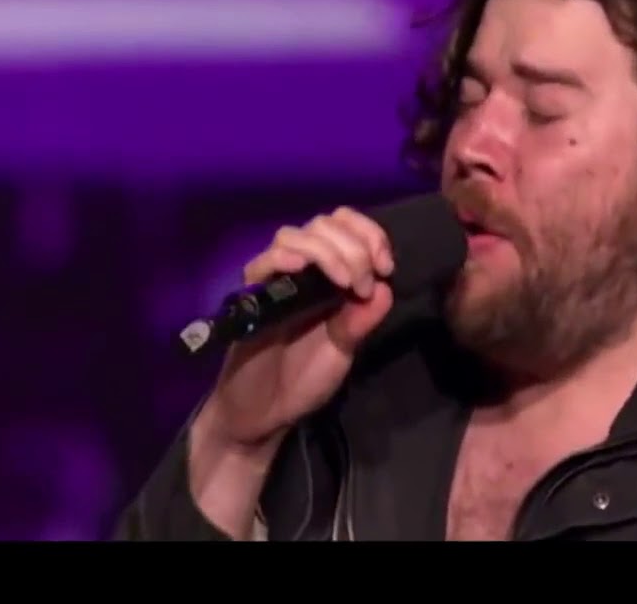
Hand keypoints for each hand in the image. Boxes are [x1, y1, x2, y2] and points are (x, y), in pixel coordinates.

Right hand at [198, 206, 395, 452]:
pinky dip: (285, 257)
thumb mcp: (343, 350)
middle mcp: (303, 270)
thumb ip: (361, 321)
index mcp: (330, 276)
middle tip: (361, 285)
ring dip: (326, 250)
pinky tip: (302, 268)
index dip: (369, 234)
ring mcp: (275, 280)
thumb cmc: (303, 380)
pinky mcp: (250, 296)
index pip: (347, 227)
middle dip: (353, 246)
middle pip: (325, 224)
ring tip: (344, 283)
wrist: (263, 411)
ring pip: (296, 234)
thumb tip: (385, 288)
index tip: (385, 266)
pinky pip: (263, 262)